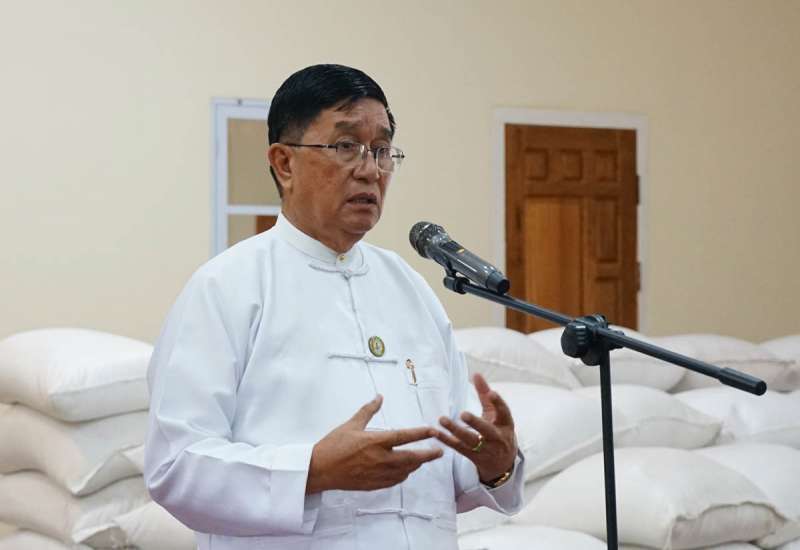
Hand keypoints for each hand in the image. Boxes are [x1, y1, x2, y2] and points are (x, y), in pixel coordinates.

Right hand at [306, 395, 442, 493]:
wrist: (319, 469)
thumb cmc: (333, 445)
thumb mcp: (351, 424)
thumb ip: (368, 410)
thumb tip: (379, 397)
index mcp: (375, 441)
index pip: (404, 436)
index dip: (421, 433)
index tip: (433, 431)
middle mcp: (379, 459)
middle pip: (411, 458)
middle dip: (427, 455)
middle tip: (439, 451)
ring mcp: (377, 474)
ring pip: (405, 471)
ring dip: (415, 465)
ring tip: (422, 459)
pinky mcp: (373, 484)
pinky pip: (394, 481)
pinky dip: (403, 475)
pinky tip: (405, 471)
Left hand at [435, 373, 516, 482]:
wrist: (503, 463)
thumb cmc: (498, 430)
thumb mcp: (496, 414)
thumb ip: (486, 394)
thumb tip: (476, 373)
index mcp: (505, 424)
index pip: (504, 412)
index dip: (498, 403)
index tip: (492, 393)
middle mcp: (497, 438)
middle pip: (486, 430)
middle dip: (475, 422)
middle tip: (463, 414)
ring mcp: (486, 449)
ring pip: (470, 441)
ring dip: (455, 431)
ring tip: (442, 420)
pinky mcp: (474, 458)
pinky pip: (459, 448)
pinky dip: (447, 440)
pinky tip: (436, 432)